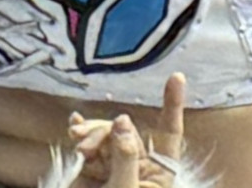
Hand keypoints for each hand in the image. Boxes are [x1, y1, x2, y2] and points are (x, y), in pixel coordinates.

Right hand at [69, 73, 186, 187]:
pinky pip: (89, 141)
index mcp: (158, 174)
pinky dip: (81, 133)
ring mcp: (116, 164)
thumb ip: (125, 156)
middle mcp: (140, 165)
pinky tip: (73, 125)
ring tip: (78, 147)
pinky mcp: (95, 166)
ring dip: (90, 136)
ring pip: (106, 134)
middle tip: (85, 147)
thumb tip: (123, 120)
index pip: (169, 133)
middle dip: (105, 132)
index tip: (177, 77)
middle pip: (126, 131)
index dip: (172, 105)